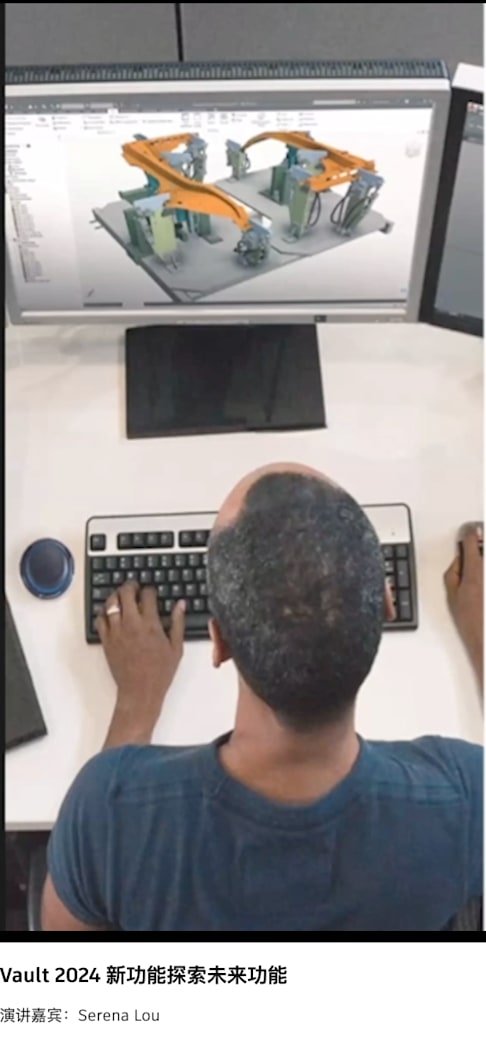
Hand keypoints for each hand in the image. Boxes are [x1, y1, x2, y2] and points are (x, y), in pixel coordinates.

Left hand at [97, 583, 185, 745]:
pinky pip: (100, 619)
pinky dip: (103, 612)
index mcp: (150, 624)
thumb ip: (178, 623)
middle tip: (134, 586)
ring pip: (111, 603)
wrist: (140, 691)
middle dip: (130, 585)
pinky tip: (109, 613)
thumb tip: (180, 605)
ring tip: (121, 595)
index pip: (147, 595)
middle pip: (126, 593)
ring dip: (116, 595)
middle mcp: (132, 624)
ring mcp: (116, 631)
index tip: (151, 591)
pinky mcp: (106, 640)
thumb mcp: (176, 647)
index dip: (150, 589)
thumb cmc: (160, 672)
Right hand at [444, 528, 482, 686]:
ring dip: (483, 563)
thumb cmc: (473, 622)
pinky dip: (484, 575)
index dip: (469, 533)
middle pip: (485, 546)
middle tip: (475, 553)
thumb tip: (459, 558)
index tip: (468, 532)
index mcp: (476, 568)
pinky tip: (482, 588)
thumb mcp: (452, 595)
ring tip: (479, 580)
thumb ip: (453, 570)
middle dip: (481, 545)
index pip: (472, 538)